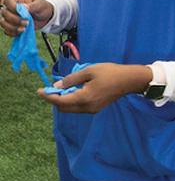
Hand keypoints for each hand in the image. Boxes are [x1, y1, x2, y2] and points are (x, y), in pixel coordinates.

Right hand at [1, 0, 52, 35]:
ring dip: (13, 27)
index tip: (22, 12)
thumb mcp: (40, 4)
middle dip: (15, 19)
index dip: (12, 7)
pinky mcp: (12, 26)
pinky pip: (7, 31)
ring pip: (3, 22)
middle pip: (4, 13)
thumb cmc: (42, 7)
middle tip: (27, 22)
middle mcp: (11, 8)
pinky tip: (21, 32)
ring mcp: (11, 17)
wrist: (47, 17)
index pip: (7, 1)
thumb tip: (24, 7)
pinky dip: (13, 33)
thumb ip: (32, 6)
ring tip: (24, 29)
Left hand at [38, 63, 152, 112]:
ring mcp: (92, 109)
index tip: (39, 91)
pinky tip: (74, 91)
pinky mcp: (95, 108)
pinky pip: (78, 107)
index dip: (48, 96)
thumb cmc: (111, 72)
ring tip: (63, 88)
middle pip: (63, 108)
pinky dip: (72, 101)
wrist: (130, 80)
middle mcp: (87, 107)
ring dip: (63, 100)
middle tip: (50, 89)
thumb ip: (71, 79)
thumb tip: (56, 85)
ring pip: (70, 109)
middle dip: (54, 100)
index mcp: (84, 98)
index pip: (60, 101)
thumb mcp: (89, 71)